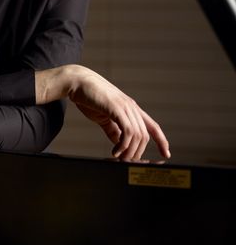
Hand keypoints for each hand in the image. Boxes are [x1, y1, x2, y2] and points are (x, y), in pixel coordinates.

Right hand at [36, 65, 170, 159]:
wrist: (77, 82)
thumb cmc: (89, 98)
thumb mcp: (104, 116)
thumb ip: (113, 129)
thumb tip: (119, 143)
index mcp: (131, 109)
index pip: (153, 126)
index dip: (162, 140)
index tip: (166, 153)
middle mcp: (132, 107)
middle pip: (145, 135)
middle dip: (138, 152)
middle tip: (126, 161)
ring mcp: (125, 107)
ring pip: (138, 135)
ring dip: (130, 151)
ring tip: (119, 157)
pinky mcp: (116, 108)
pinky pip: (127, 131)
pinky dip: (123, 145)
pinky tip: (115, 151)